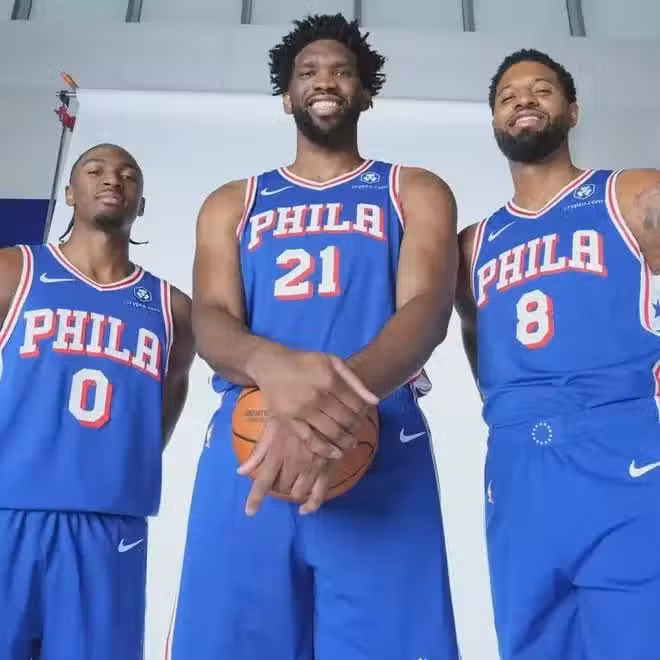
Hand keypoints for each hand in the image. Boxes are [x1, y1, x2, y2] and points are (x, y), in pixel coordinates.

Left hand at [238, 419, 331, 514]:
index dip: (255, 498)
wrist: (328, 404)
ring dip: (292, 491)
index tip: (250, 512)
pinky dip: (311, 505)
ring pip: (298, 492)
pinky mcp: (327, 468)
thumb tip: (240, 471)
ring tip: (292, 482)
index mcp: (277, 452)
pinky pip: (319, 494)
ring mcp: (311, 468)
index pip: (263, 481)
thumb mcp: (273, 425)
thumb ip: (258, 450)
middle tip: (279, 476)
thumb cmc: (297, 411)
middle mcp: (293, 463)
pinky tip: (305, 509)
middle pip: (281, 487)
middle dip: (277, 485)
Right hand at [247, 346, 377, 458]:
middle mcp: (317, 395)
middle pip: (346, 420)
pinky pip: (310, 440)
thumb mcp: (332, 362)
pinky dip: (326, 450)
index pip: (356, 404)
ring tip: (351, 443)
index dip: (363, 413)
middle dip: (356, 428)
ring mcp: (302, 410)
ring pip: (332, 432)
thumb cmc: (305, 362)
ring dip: (346, 441)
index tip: (363, 416)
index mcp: (329, 379)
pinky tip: (336, 454)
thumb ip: (354, 381)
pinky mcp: (289, 421)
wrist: (271, 365)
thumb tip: (375, 401)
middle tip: (357, 430)